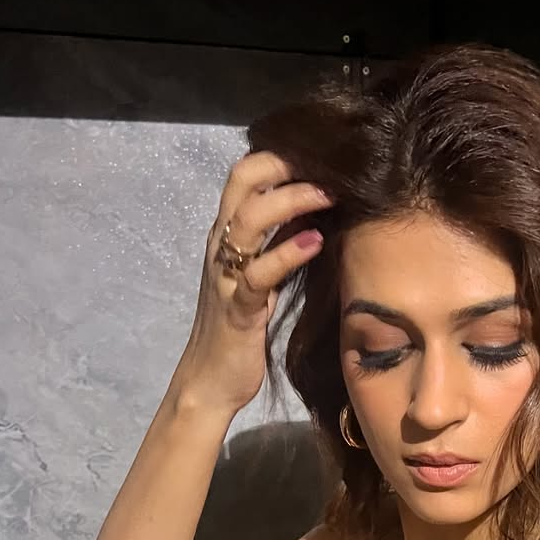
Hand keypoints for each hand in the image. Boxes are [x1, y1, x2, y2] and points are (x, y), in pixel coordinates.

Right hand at [171, 151, 334, 415]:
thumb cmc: (238, 331)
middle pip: (243, 182)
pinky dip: (288, 254)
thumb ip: (276, 247)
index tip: (320, 157)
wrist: (210, 382)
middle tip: (327, 165)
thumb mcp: (259, 279)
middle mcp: (222, 248)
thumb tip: (315, 217)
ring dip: (292, 201)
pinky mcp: (240, 309)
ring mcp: (228, 276)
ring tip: (328, 195)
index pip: (245, 175)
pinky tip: (316, 242)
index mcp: (226, 238)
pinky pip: (260, 274)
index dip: (280, 157)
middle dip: (285, 164)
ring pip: (249, 220)